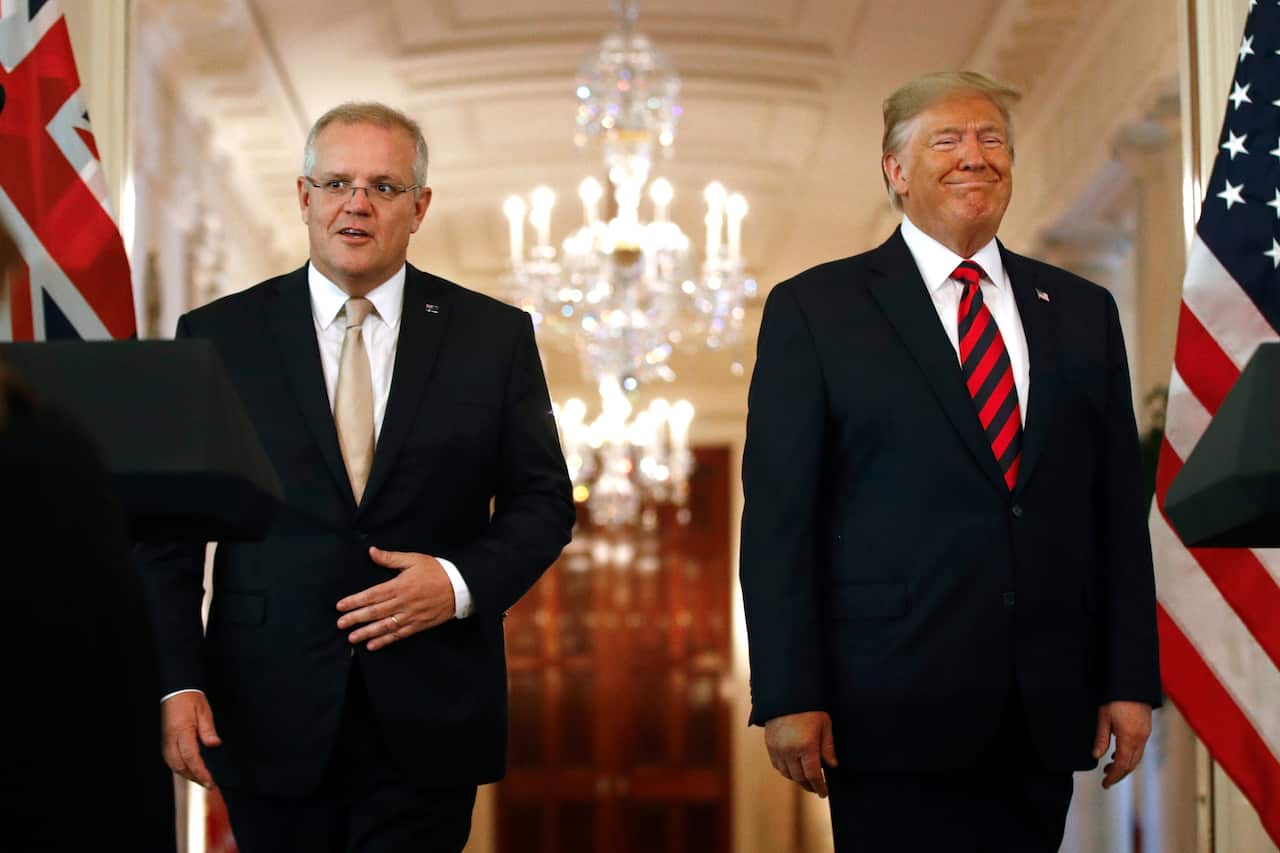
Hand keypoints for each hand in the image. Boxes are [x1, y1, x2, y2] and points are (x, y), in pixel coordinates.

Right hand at [161, 692, 220, 788]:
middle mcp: (171, 739)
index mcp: (182, 731)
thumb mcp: (204, 711)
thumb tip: (214, 744)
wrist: (176, 691)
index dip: (200, 772)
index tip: (210, 781)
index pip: (191, 757)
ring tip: (201, 780)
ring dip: (187, 775)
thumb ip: (208, 729)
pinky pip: (171, 760)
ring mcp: (166, 741)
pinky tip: (190, 770)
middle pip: (180, 766)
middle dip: (194, 777)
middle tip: (208, 784)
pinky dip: (181, 768)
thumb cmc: (191, 700)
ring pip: (174, 765)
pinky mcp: (165, 742)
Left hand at [336, 547, 456, 649]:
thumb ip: (391, 558)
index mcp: (400, 585)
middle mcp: (403, 603)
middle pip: (375, 612)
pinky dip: (385, 641)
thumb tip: (371, 551)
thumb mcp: (414, 559)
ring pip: (384, 626)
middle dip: (355, 619)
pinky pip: (399, 635)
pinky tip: (372, 645)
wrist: (460, 587)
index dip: (355, 601)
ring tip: (352, 638)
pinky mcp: (418, 625)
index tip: (340, 606)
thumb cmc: (436, 571)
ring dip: (366, 632)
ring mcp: (410, 616)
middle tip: (340, 624)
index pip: (372, 595)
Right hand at [764, 711, 838, 796]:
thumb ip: (828, 747)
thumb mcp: (824, 725)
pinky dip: (786, 771)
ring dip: (797, 779)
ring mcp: (777, 749)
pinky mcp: (769, 746)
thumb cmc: (810, 708)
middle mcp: (790, 751)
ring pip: (787, 774)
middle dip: (809, 785)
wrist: (786, 695)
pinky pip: (777, 765)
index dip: (820, 786)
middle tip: (817, 788)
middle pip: (799, 778)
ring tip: (806, 779)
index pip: (813, 775)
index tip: (824, 793)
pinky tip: (793, 769)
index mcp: (806, 746)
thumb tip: (833, 766)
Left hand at [1093, 700, 1151, 788]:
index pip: (1123, 765)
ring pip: (1137, 757)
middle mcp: (1141, 738)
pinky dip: (1130, 755)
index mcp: (1129, 738)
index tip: (1105, 784)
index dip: (1114, 776)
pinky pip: (1139, 748)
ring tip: (1110, 767)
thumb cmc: (1115, 697)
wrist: (1132, 682)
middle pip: (1132, 764)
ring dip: (1124, 765)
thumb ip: (1101, 738)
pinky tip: (1119, 754)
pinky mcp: (1146, 728)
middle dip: (1119, 774)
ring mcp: (1145, 734)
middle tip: (1106, 779)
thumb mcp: (1103, 717)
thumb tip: (1096, 756)